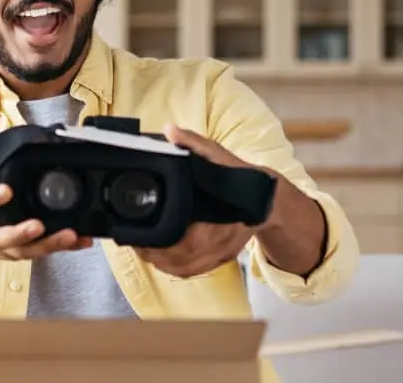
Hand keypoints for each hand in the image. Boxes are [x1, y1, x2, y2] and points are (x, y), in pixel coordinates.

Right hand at [0, 165, 92, 261]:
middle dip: (20, 233)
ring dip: (49, 243)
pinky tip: (82, 240)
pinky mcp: (25, 251)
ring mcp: (7, 246)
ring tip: (69, 235)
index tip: (7, 190)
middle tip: (38, 226)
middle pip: (3, 237)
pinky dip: (66, 247)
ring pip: (28, 249)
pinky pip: (46, 251)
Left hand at [132, 124, 263, 277]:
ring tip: (143, 249)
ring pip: (186, 270)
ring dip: (162, 264)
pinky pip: (194, 271)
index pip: (186, 243)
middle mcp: (220, 242)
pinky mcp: (220, 258)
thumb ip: (194, 143)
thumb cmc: (241, 177)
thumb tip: (170, 131)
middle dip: (153, 255)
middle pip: (181, 262)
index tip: (140, 237)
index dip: (160, 245)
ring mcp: (221, 253)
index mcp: (218, 219)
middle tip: (134, 241)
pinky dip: (174, 269)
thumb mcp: (218, 154)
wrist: (268, 199)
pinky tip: (161, 259)